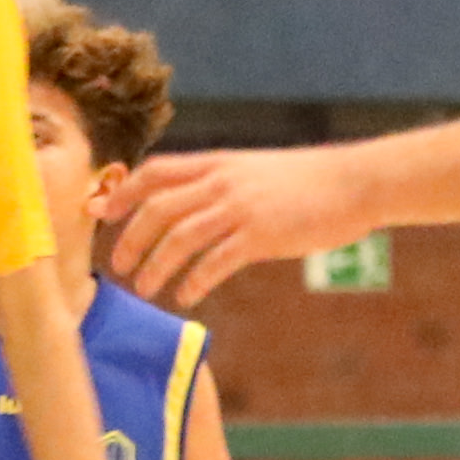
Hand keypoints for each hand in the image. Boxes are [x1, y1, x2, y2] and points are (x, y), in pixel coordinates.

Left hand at [109, 146, 376, 309]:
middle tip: (117, 266)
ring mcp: (241, 208)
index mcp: (216, 163)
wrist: (355, 182)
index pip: (154, 172)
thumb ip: (216, 182)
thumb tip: (182, 201)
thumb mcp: (251, 170)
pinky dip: (194, 281)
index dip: (123, 193)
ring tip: (145, 288)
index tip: (103, 214)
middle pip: (156, 209)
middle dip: (129, 239)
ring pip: (179, 238)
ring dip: (155, 266)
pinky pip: (215, 262)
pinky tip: (186, 296)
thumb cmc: (304, 181)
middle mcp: (221, 183)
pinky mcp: (262, 235)